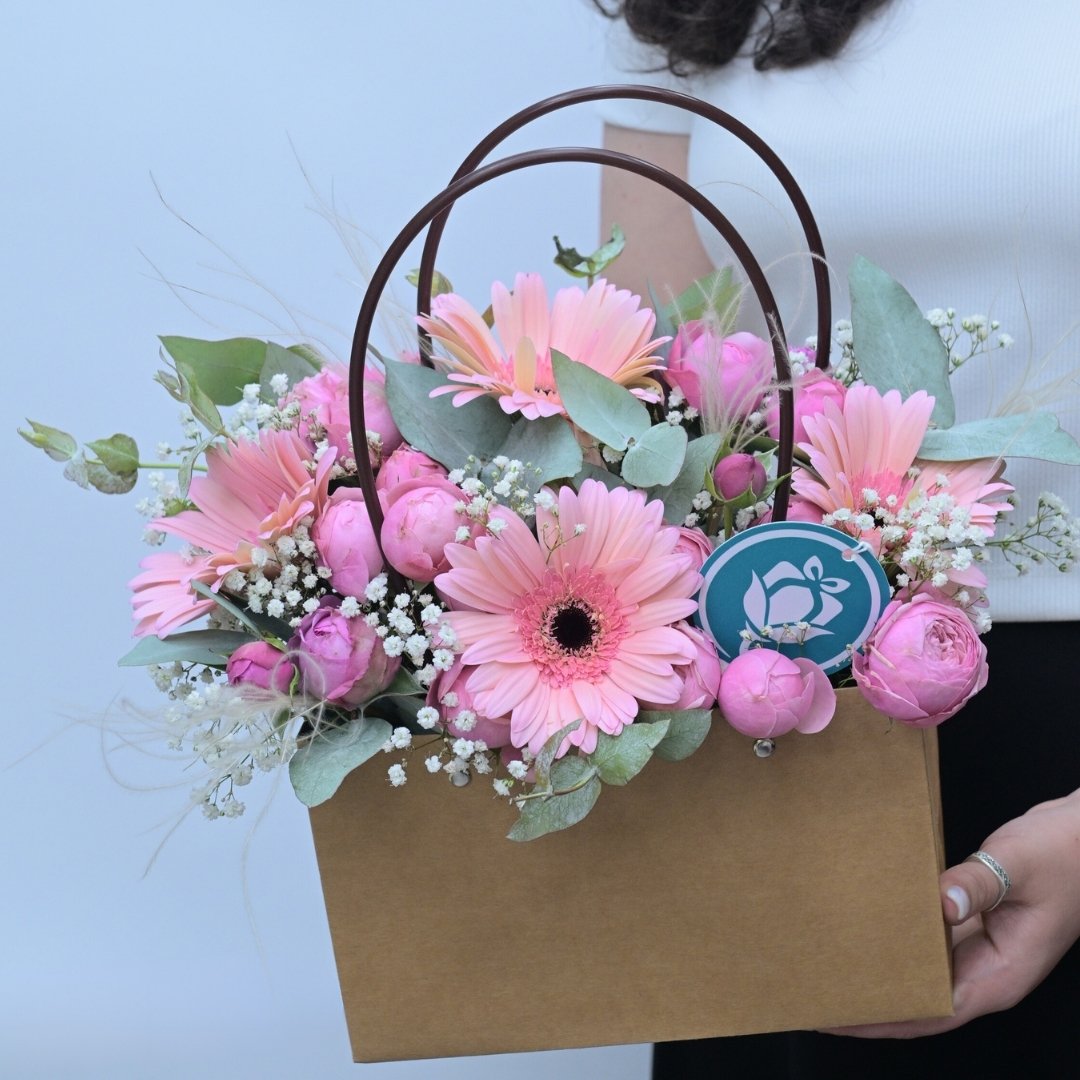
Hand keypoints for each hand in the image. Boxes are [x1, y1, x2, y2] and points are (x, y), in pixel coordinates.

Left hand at [824, 788, 1079, 1037]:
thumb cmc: (1063, 852)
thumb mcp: (1019, 864)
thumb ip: (980, 883)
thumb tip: (942, 903)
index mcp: (1000, 974)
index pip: (933, 1011)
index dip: (885, 1017)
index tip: (840, 1015)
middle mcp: (986, 970)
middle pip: (920, 998)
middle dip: (871, 999)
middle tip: (817, 987)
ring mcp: (979, 949)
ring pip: (920, 970)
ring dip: (879, 968)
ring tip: (828, 961)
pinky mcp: (971, 924)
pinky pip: (927, 940)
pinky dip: (896, 936)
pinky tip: (863, 924)